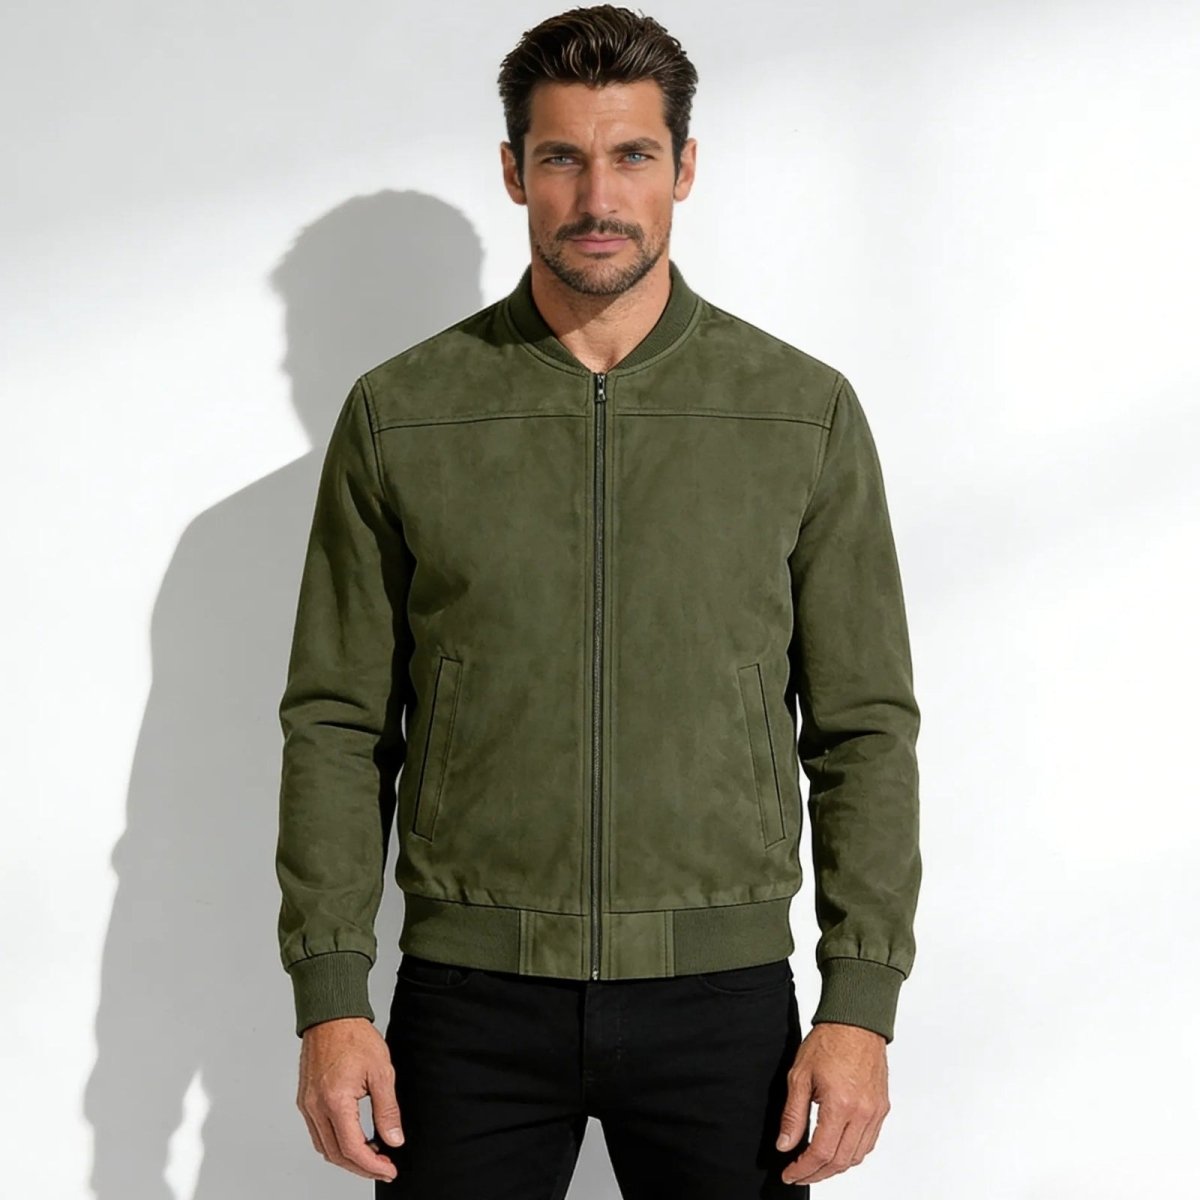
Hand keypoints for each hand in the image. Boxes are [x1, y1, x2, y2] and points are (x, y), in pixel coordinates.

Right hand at [296, 1016, 403, 1181]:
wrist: (332, 1016)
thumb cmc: (355, 1037)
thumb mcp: (381, 1072)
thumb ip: (387, 1110)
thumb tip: (394, 1139)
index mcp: (335, 1101)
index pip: (352, 1148)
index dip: (372, 1165)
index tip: (389, 1169)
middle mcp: (316, 1107)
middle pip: (336, 1154)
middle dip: (361, 1167)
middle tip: (384, 1167)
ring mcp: (307, 1105)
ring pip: (324, 1147)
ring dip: (347, 1157)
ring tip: (372, 1155)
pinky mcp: (305, 1100)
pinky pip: (318, 1133)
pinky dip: (335, 1143)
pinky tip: (354, 1138)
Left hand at [774, 1021, 890, 1185]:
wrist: (856, 1022)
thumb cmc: (828, 1042)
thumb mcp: (799, 1075)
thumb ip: (793, 1115)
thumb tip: (785, 1144)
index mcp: (840, 1104)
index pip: (821, 1152)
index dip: (804, 1168)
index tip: (790, 1173)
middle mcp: (862, 1113)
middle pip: (840, 1161)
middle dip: (817, 1173)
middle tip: (799, 1174)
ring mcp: (875, 1112)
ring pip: (856, 1156)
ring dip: (835, 1167)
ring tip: (815, 1166)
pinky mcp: (882, 1108)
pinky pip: (868, 1143)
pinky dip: (852, 1153)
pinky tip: (837, 1150)